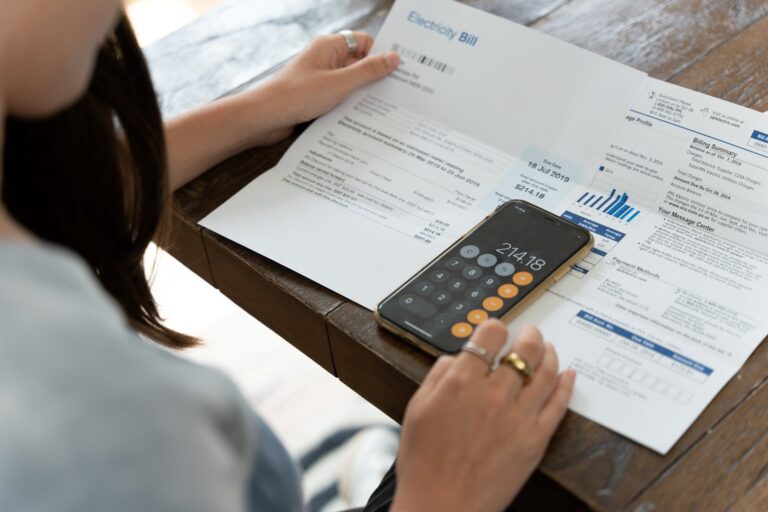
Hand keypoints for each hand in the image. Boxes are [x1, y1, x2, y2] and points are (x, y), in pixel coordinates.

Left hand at [268, 32, 399, 129]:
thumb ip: (368, 71)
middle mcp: (325, 58)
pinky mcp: (315, 94)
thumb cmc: (297, 95)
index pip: (365, 42)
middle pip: (359, 62)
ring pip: (350, 81)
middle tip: (397, 91)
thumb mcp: (340, 83)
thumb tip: (393, 59)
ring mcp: (320, 76)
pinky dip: (349, 103)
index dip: (381, 55)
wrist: (265, 117)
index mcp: (330, 46)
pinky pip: (339, 95)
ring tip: (382, 107)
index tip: (400, 70)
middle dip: (375, 76)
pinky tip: (360, 116)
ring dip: (362, 93)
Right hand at [392, 321, 575, 511]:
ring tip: (548, 349)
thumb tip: (459, 357)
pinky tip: (568, 375)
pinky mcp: (534, 441)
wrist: (441, 506)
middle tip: (530, 333)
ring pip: (546, 372)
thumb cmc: (424, 462)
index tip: (496, 331)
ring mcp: (518, 418)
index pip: (490, 335)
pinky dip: (565, 385)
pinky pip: (558, 406)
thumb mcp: (418, 408)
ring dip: (549, 354)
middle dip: (529, 335)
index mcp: (461, 383)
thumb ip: (439, 375)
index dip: (495, 327)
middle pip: (525, 349)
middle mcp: (493, 395)